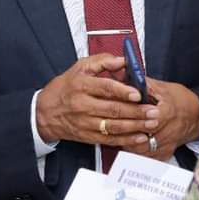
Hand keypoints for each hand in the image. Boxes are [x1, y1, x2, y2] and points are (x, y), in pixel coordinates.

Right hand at [36, 54, 157, 146]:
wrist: (45, 112)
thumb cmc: (65, 87)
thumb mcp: (79, 67)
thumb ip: (102, 61)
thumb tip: (123, 60)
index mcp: (82, 85)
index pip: (105, 88)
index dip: (123, 91)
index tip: (138, 93)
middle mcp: (83, 105)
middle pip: (113, 109)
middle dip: (137, 111)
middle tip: (154, 111)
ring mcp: (85, 122)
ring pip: (113, 126)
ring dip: (135, 126)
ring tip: (152, 123)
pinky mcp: (87, 136)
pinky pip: (109, 139)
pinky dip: (126, 139)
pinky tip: (140, 137)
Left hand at [124, 77, 198, 161]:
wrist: (197, 115)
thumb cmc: (180, 99)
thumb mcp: (162, 87)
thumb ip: (142, 83)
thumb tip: (123, 73)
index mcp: (167, 112)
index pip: (146, 118)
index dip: (131, 116)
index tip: (119, 112)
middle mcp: (167, 131)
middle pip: (140, 136)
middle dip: (125, 131)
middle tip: (112, 125)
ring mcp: (166, 145)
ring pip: (140, 149)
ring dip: (128, 142)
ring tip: (117, 134)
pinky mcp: (164, 154)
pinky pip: (146, 157)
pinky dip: (136, 151)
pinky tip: (128, 144)